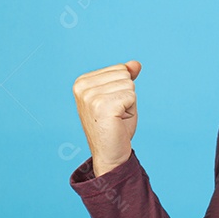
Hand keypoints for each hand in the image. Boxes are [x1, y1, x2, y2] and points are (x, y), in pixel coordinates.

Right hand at [73, 60, 141, 176]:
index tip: (112, 106)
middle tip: (116, 113)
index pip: (119, 69)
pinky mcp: (102, 105)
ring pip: (129, 85)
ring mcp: (90, 96)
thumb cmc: (116, 125)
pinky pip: (132, 96)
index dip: (123, 88)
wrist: (111, 153)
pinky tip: (118, 120)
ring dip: (129, 103)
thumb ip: (126, 77)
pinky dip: (131, 109)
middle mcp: (82, 87)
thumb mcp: (121, 95)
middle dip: (127, 94)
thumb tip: (136, 63)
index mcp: (82, 82)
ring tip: (117, 117)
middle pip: (124, 74)